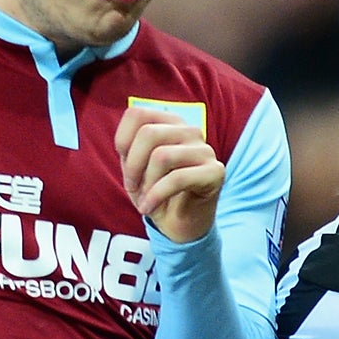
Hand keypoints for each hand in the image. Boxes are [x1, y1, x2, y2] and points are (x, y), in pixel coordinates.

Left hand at [116, 105, 222, 244]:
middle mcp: (190, 130)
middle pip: (148, 133)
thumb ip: (129, 147)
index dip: (123, 141)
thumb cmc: (157, 192)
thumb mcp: (136, 168)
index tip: (125, 164)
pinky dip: (156, 196)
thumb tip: (124, 141)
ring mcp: (204, 149)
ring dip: (147, 183)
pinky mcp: (215, 172)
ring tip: (145, 199)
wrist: (181, 224)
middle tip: (132, 186)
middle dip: (133, 165)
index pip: (137, 114)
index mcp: (170, 123)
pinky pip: (177, 178)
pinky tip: (149, 208)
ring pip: (162, 155)